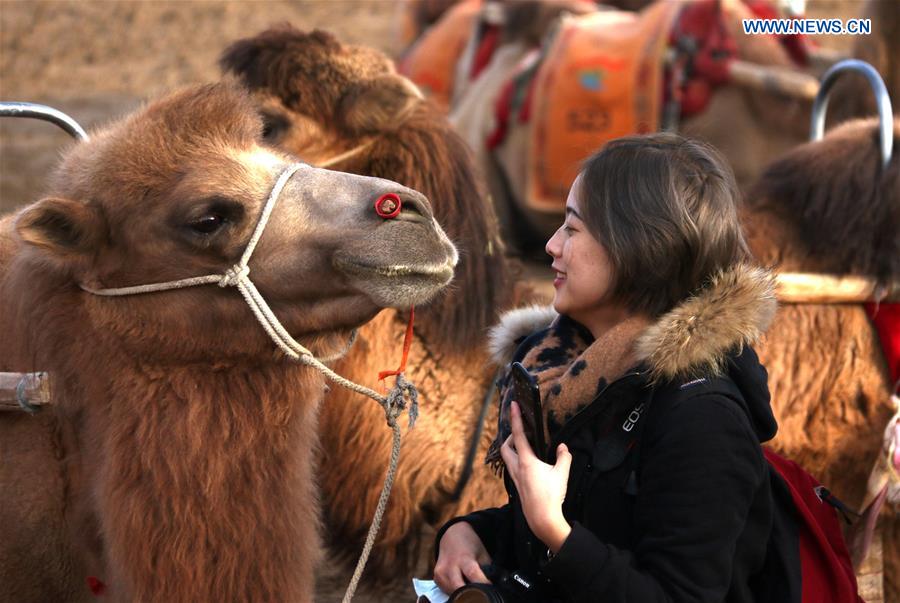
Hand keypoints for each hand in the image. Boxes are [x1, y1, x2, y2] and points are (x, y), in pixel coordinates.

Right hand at [434, 521, 491, 592]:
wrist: (452, 535)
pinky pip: (446, 591)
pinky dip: (455, 591)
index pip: (473, 574)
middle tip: (480, 594)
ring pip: (452, 592)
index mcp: (464, 558)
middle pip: (458, 588)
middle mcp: (449, 566)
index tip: (490, 588)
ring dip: (462, 593)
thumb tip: (494, 586)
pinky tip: (461, 584)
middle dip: (470, 593)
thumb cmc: (470, 545)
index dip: (482, 583)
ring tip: (471, 587)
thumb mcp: (482, 554)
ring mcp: (440, 572)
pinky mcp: (436, 578)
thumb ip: (487, 570)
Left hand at [501, 401, 572, 552]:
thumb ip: (564, 457)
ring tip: (525, 446)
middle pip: (506, 447)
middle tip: (521, 432)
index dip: (516, 418)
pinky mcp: (518, 487)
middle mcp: (517, 468)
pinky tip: (529, 465)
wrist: (542, 519)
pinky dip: (517, 462)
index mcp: (526, 462)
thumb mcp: (562, 474)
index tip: (513, 405)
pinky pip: (513, 469)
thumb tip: (563, 447)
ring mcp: (516, 479)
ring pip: (507, 459)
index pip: (518, 435)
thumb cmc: (551, 497)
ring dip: (512, 449)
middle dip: (510, 437)